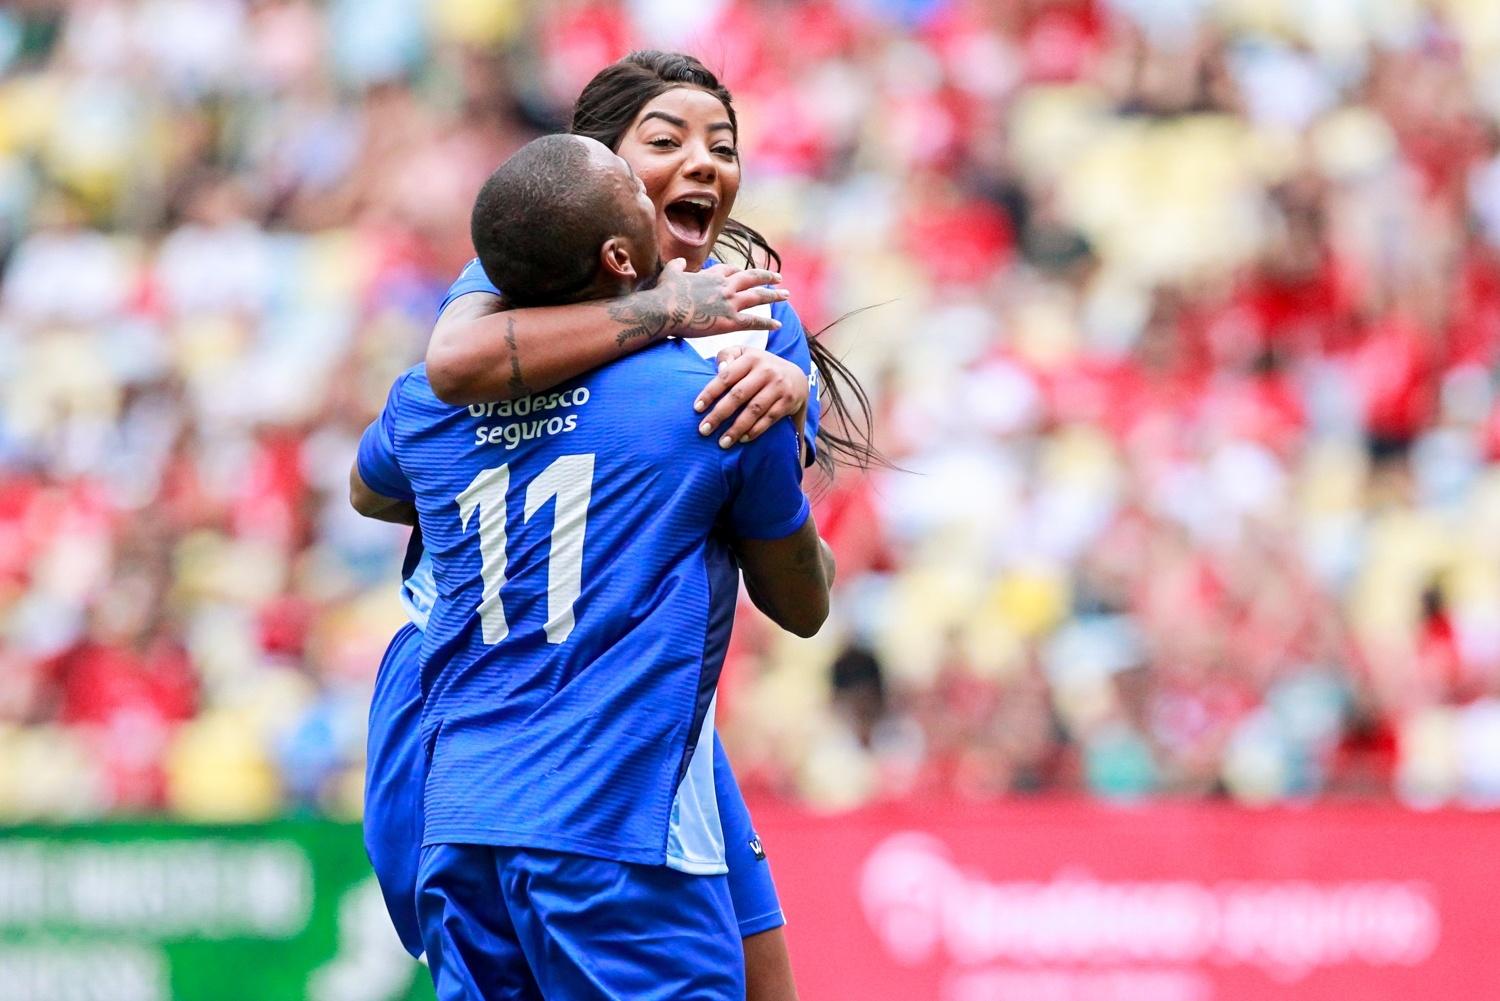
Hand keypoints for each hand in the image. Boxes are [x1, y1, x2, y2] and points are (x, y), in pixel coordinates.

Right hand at [628, 259, 787, 340]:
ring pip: (758, 297)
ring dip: (774, 296)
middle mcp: (725, 286)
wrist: (664, 310)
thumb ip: (677, 266)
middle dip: (767, 277)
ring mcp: (730, 302)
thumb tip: (680, 261)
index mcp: (712, 275)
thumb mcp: (670, 273)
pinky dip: (767, 323)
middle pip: (752, 278)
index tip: (749, 272)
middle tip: (779, 278)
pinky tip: (778, 325)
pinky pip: (754, 321)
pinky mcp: (730, 320)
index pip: (732, 270)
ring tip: (786, 295)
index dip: (741, 271)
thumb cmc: (664, 294)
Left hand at [694, 347, 808, 447]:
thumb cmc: (760, 367)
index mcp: (751, 358)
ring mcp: (778, 386)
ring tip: (723, 443)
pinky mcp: (788, 401)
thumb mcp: (745, 354)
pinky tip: (742, 439)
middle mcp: (766, 371)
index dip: (710, 393)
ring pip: (754, 410)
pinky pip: (769, 418)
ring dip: (736, 428)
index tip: (697, 408)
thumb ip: (728, 356)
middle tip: (704, 430)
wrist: (796, 376)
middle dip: (719, 414)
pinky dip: (755, 430)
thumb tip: (719, 368)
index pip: (726, 376)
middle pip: (738, 395)